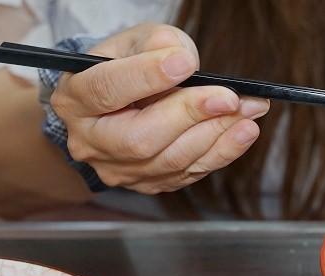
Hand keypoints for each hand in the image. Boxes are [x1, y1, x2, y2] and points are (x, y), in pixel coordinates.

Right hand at [49, 24, 269, 193]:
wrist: (115, 105)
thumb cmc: (124, 67)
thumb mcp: (134, 41)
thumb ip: (156, 44)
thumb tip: (181, 58)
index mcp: (75, 97)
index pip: (106, 90)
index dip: (147, 77)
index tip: (185, 63)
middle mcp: (89, 140)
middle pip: (139, 138)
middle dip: (190, 116)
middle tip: (229, 97)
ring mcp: (117, 169)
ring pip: (168, 162)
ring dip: (216, 135)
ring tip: (249, 109)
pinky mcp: (145, 184)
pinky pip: (186, 174)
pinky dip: (220, 153)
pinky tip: (242, 131)